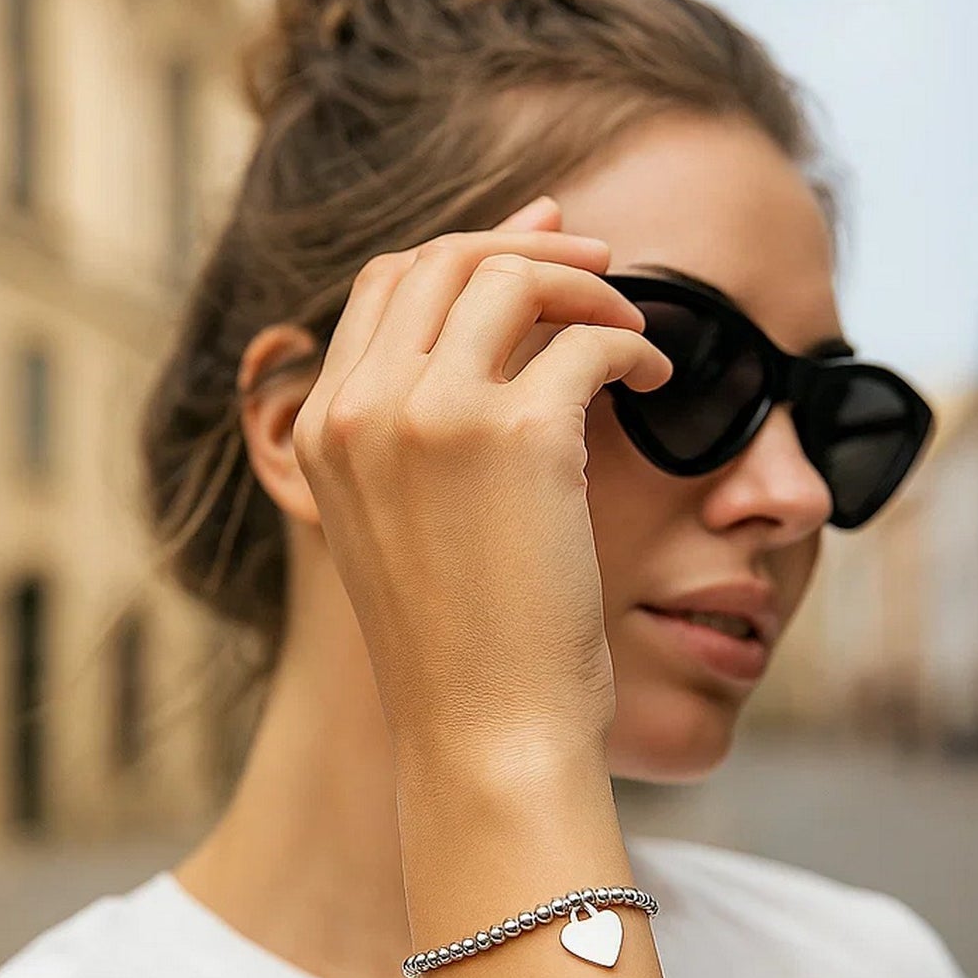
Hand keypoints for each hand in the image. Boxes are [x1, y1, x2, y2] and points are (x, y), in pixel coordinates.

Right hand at [290, 194, 672, 763]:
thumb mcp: (400, 525)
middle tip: (601, 264)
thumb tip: (488, 332)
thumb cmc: (463, 643)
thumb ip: (414, 431)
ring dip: (588, 286)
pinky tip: (654, 386)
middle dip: (531, 243)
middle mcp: (361, 409)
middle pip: (444, 259)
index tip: (540, 243)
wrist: (483, 734)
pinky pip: (590, 340)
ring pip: (512, 276)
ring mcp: (429, 416)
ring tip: (630, 330)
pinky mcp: (514, 436)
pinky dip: (634, 347)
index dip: (469, 252)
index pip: (387, 288)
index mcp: (323, 430)